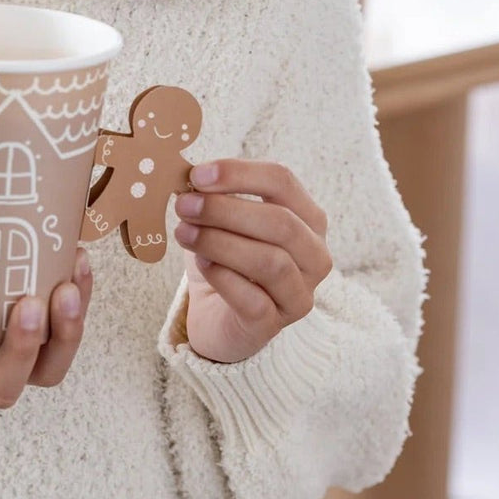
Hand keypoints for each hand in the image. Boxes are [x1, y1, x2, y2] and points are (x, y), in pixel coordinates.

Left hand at [172, 160, 332, 363]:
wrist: (216, 313)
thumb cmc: (223, 255)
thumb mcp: (219, 219)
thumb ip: (212, 195)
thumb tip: (190, 176)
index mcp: (306, 217)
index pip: (283, 181)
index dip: (239, 173)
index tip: (197, 175)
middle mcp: (314, 255)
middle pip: (281, 222)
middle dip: (225, 209)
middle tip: (184, 205)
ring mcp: (300, 294)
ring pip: (271, 262)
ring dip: (220, 242)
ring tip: (184, 233)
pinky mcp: (275, 324)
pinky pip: (254, 300)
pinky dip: (223, 277)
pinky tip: (201, 264)